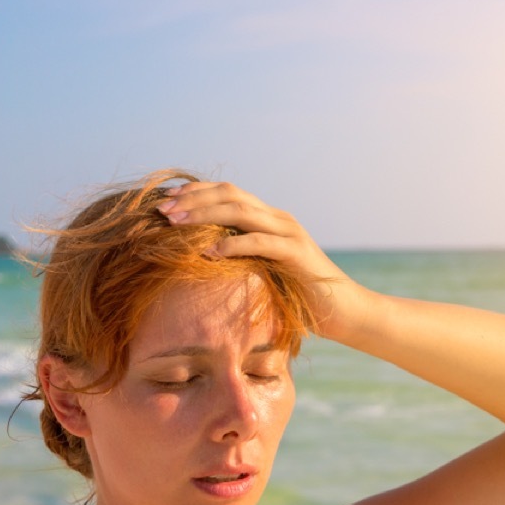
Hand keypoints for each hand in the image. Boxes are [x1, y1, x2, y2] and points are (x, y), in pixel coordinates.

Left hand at [156, 181, 365, 340]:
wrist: (343, 312)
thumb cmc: (299, 298)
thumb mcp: (263, 273)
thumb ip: (241, 260)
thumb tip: (202, 262)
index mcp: (269, 220)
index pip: (227, 193)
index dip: (195, 193)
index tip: (165, 201)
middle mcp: (278, 219)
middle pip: (230, 195)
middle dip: (192, 200)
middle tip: (161, 210)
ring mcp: (289, 233)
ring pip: (241, 211)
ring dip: (204, 215)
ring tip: (175, 224)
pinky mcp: (296, 253)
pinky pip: (259, 242)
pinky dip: (231, 244)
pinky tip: (207, 252)